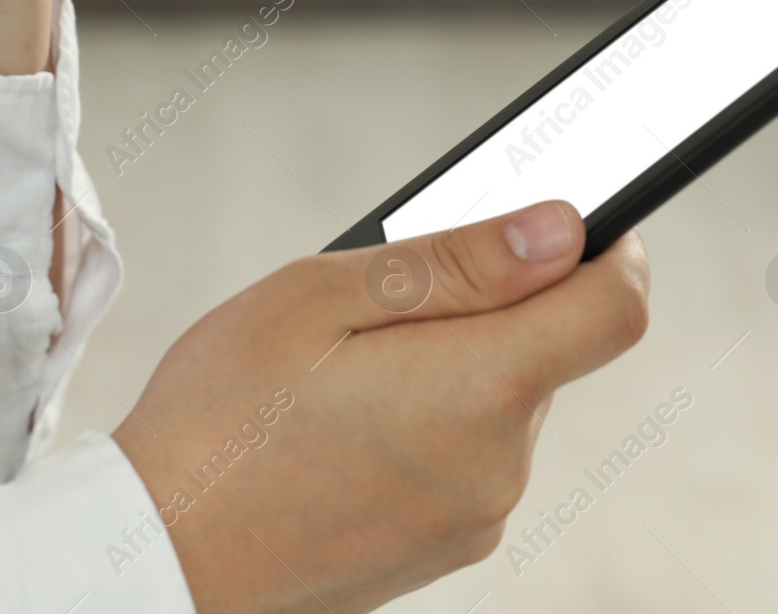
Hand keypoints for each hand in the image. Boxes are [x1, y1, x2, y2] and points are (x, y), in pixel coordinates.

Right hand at [113, 201, 649, 613]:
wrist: (160, 554)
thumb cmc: (218, 417)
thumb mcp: (320, 298)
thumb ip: (455, 263)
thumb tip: (562, 231)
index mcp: (481, 389)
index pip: (617, 307)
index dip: (610, 249)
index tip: (567, 224)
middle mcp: (501, 466)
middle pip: (544, 350)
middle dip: (484, 306)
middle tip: (377, 302)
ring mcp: (476, 517)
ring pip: (500, 402)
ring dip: (448, 366)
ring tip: (338, 372)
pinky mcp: (446, 548)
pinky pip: (468, 457)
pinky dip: (428, 422)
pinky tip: (341, 424)